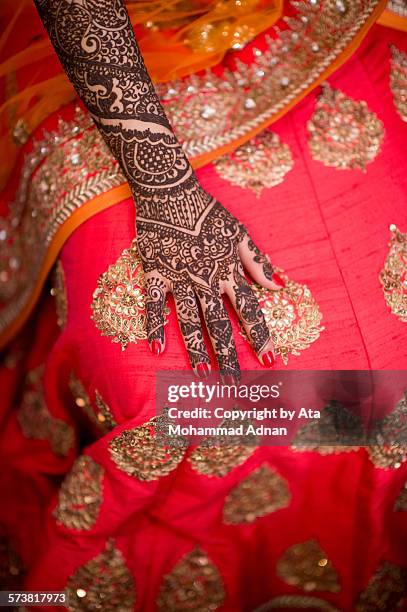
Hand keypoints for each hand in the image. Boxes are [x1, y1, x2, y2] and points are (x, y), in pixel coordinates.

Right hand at [136, 185, 282, 378]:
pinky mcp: (155, 274)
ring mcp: (179, 279)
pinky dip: (155, 326)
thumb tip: (278, 284)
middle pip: (220, 324)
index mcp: (228, 271)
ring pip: (190, 320)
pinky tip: (157, 349)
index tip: (270, 360)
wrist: (169, 192)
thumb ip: (256, 261)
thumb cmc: (207, 212)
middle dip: (229, 354)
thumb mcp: (238, 232)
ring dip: (197, 348)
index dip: (260, 336)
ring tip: (204, 374)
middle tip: (235, 383)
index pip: (249, 310)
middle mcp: (206, 280)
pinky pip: (154, 304)